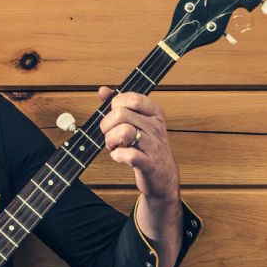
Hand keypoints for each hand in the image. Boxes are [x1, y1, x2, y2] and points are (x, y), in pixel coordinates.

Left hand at [96, 86, 179, 202]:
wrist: (163, 176)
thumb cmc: (147, 146)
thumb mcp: (138, 121)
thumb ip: (121, 104)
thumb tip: (102, 90)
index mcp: (154, 113)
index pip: (131, 98)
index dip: (115, 106)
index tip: (114, 116)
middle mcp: (155, 126)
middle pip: (120, 114)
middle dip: (107, 125)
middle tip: (110, 135)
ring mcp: (153, 145)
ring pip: (123, 131)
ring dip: (110, 140)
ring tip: (113, 146)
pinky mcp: (148, 164)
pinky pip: (128, 155)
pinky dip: (118, 156)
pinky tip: (118, 156)